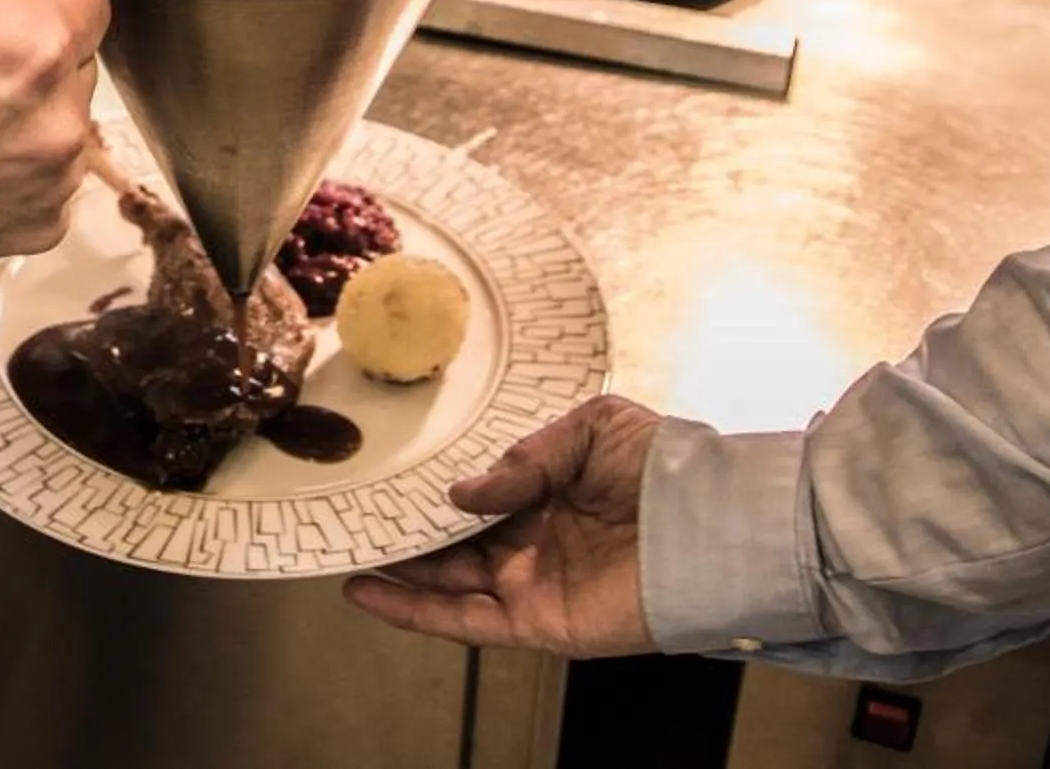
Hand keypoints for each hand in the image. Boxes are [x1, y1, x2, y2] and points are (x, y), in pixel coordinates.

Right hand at [343, 395, 661, 657]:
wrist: (709, 526)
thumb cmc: (664, 468)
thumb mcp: (591, 428)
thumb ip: (525, 456)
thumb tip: (463, 492)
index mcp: (549, 492)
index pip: (478, 496)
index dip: (433, 489)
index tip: (387, 476)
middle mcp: (534, 540)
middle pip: (452, 543)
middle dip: (403, 532)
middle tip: (350, 515)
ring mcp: (531, 583)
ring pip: (445, 582)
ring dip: (394, 571)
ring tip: (341, 551)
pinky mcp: (535, 621)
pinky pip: (462, 620)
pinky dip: (411, 611)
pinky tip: (365, 591)